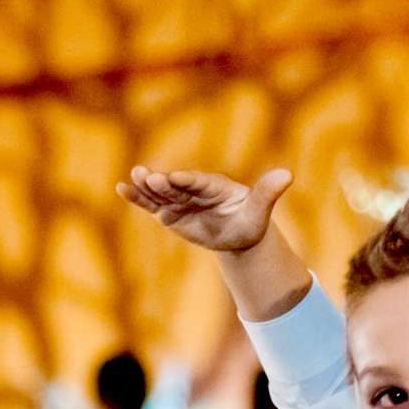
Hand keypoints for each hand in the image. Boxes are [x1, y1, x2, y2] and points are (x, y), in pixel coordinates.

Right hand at [115, 166, 292, 252]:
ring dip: (145, 188)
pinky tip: (121, 189)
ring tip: (128, 181)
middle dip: (162, 183)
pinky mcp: (171, 212)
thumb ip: (267, 193)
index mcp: (216, 186)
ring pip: (161, 193)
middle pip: (176, 186)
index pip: (200, 182)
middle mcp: (195, 189)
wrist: (239, 234)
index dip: (188, 180)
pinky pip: (152, 205)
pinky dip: (138, 198)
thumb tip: (287, 175)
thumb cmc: (251, 221)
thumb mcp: (259, 212)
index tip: (176, 178)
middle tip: (146, 175)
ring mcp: (181, 200)